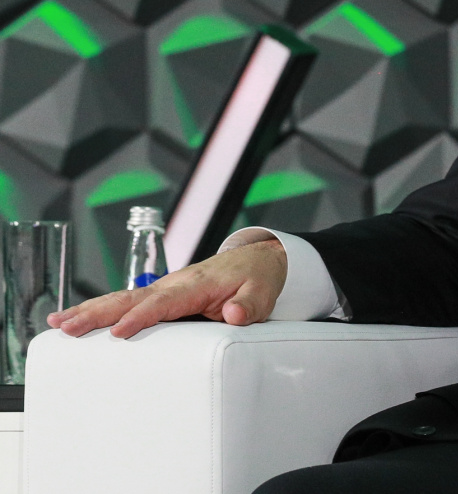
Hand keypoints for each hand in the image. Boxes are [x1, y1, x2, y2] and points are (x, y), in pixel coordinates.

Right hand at [46, 240, 286, 338]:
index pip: (164, 302)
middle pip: (131, 298)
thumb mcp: (263, 293)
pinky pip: (126, 300)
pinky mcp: (161, 294)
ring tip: (57, 323)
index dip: (140, 317)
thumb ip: (250, 305)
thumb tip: (235, 314)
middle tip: (66, 327)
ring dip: (89, 310)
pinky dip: (99, 308)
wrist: (259, 260)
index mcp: (197, 285)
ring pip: (122, 297)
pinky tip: (73, 319)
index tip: (118, 333)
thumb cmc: (258, 279)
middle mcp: (174, 283)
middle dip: (98, 312)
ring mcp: (165, 287)